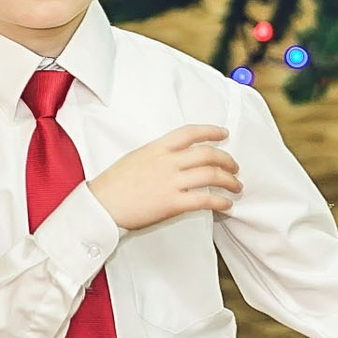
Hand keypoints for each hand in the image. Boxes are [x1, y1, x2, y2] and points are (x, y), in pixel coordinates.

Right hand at [89, 125, 240, 230]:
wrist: (100, 206)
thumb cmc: (113, 185)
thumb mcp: (135, 158)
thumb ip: (158, 155)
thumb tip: (176, 156)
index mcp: (157, 148)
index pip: (190, 133)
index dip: (211, 131)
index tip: (223, 133)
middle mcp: (167, 162)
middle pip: (207, 154)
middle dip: (227, 160)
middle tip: (234, 167)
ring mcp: (170, 182)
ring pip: (211, 176)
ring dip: (229, 181)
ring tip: (236, 187)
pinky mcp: (172, 204)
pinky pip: (204, 200)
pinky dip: (220, 201)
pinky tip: (226, 205)